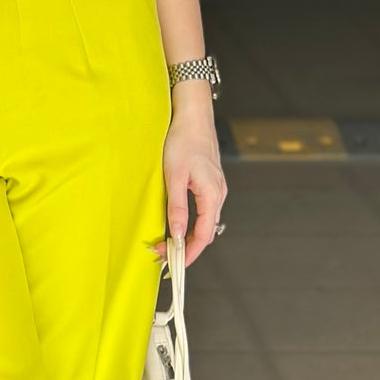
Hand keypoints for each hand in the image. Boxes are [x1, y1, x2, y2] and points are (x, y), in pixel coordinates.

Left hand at [152, 89, 226, 270]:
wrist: (193, 114)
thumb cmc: (182, 141)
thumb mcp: (174, 176)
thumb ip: (177, 207)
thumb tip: (178, 235)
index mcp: (212, 195)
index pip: (203, 236)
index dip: (188, 254)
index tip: (172, 265)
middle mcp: (218, 194)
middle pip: (205, 232)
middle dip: (185, 248)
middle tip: (161, 255)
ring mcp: (216, 189)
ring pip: (204, 222)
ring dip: (187, 236)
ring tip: (165, 243)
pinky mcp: (209, 183)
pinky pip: (203, 211)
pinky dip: (190, 223)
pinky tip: (176, 224)